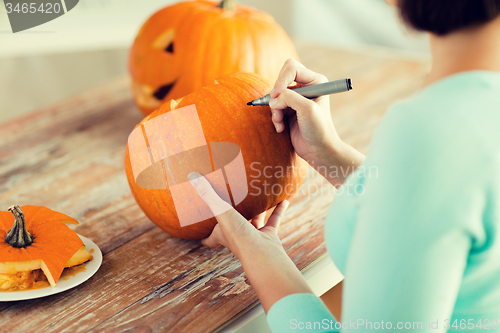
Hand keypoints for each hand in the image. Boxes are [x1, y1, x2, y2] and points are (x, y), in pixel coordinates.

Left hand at [188, 171, 288, 256]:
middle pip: (233, 226)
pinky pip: (274, 220)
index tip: (199, 233)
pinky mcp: (268, 235)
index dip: (204, 236)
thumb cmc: (238, 236)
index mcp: (222, 234)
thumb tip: (191, 175)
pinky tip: (284, 199)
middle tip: (232, 203)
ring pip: (255, 221)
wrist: (262, 254)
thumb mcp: (221, 211)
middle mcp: (237, 236)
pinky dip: (279, 210)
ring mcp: (254, 236)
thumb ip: (208, 194)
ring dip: (258, 210)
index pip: (210, 238)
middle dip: (233, 216)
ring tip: (260, 197)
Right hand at [269, 59, 364, 185]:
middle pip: (281, 80)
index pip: (292, 68)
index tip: (277, 95)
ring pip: (275, 96)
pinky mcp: (288, 111)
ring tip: (280, 122)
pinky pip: (274, 108)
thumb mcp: (307, 110)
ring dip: (275, 110)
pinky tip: (281, 128)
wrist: (319, 151)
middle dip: (277, 96)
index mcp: (315, 81)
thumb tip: (273, 98)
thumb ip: (289, 97)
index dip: (282, 79)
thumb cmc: (319, 130)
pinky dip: (275, 118)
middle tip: (277, 108)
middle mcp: (306, 87)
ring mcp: (296, 99)